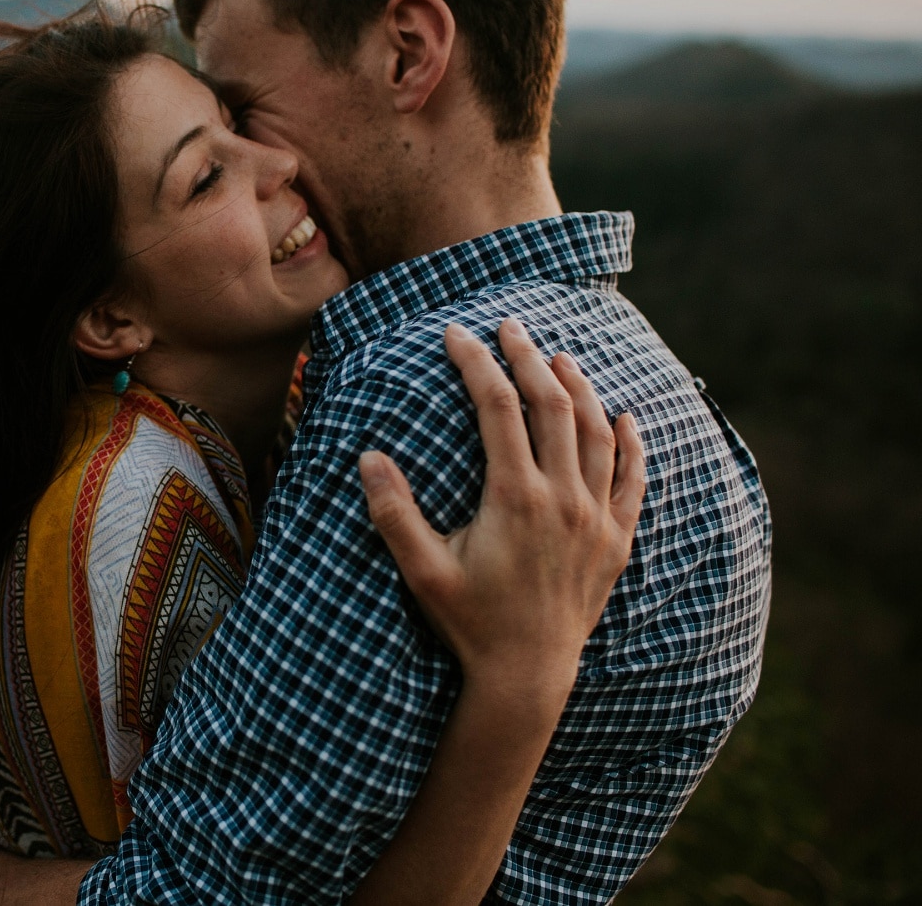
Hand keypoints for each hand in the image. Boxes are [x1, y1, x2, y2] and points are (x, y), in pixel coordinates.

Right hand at [358, 319, 644, 703]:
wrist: (527, 677)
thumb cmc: (469, 623)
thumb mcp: (421, 570)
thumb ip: (394, 513)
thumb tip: (369, 457)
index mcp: (515, 498)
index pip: (498, 408)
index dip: (476, 364)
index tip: (457, 334)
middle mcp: (563, 500)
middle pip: (553, 406)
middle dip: (529, 357)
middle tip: (509, 325)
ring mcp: (596, 519)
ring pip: (596, 433)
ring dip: (579, 387)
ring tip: (560, 356)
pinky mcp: (617, 542)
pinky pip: (633, 480)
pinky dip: (632, 443)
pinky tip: (626, 418)